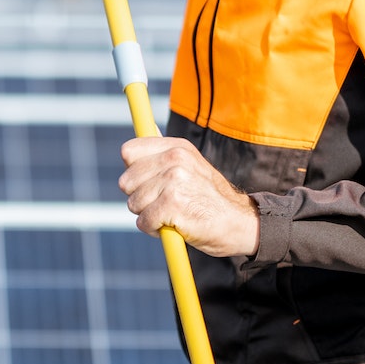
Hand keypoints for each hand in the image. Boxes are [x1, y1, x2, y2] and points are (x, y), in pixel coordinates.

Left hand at [119, 137, 260, 258]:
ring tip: (171, 215)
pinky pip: (143, 221)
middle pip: (126, 181)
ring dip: (147, 215)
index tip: (147, 182)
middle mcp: (174, 159)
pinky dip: (153, 229)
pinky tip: (173, 226)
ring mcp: (173, 182)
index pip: (129, 151)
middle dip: (139, 197)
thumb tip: (143, 133)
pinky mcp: (172, 205)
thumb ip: (164, 154)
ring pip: (133, 203)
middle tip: (162, 203)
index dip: (133, 171)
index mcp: (177, 148)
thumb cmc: (210, 199)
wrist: (238, 223)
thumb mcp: (191, 166)